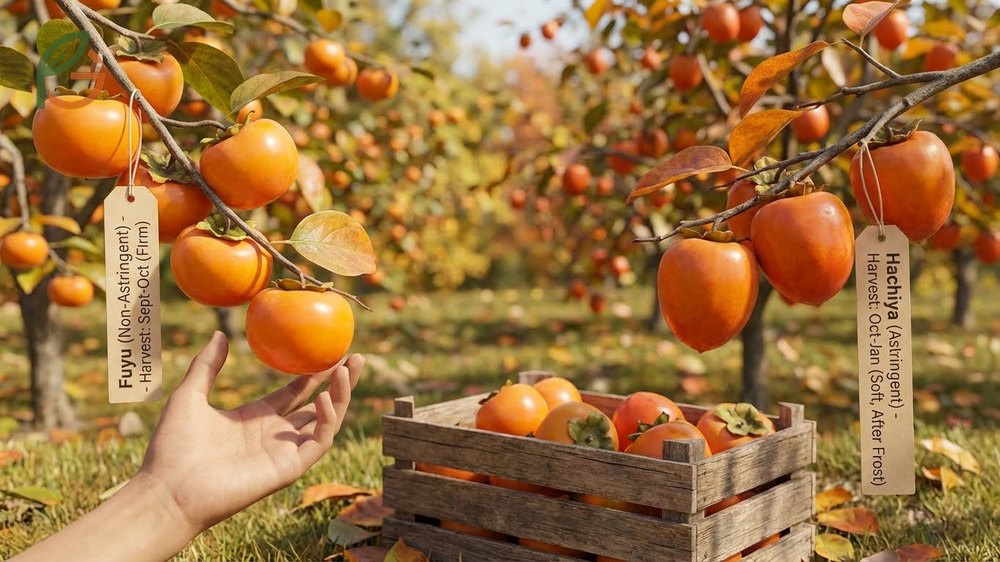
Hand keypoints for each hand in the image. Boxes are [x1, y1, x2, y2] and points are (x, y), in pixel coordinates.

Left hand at [139, 331, 364, 532]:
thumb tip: (219, 334)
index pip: (294, 394)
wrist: (168, 489)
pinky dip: (328, 421)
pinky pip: (318, 443)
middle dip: (339, 383)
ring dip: (341, 396)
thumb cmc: (173, 447)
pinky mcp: (288, 468)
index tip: (329, 354)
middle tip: (356, 358)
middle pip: (318, 406)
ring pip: (325, 422)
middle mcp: (274, 435)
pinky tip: (326, 399)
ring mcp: (283, 452)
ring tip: (348, 369)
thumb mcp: (189, 396)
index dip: (313, 375)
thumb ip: (206, 366)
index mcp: (255, 418)